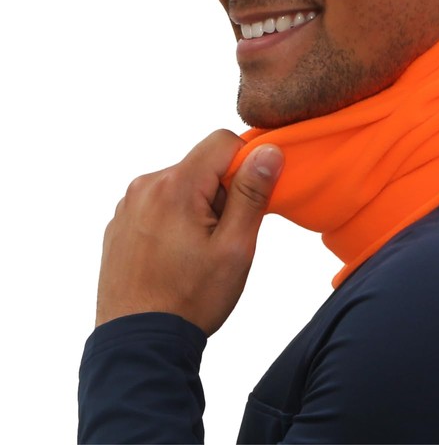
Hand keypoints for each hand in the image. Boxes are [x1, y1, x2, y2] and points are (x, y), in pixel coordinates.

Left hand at [95, 130, 282, 335]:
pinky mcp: (120, 224)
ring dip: (198, 205)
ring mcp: (128, 205)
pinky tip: (176, 256)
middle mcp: (145, 185)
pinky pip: (159, 203)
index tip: (249, 202)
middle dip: (222, 191)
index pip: (223, 142)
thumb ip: (252, 193)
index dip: (246, 165)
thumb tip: (269, 150)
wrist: (138, 345)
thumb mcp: (235, 247)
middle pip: (202, 164)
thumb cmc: (190, 300)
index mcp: (175, 185)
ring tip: (198, 251)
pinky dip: (175, 219)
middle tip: (224, 236)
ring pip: (182, 184)